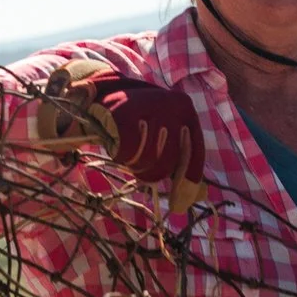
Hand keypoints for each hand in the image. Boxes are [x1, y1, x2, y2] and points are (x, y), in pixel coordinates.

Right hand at [34, 59, 206, 214]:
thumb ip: (177, 153)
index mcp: (186, 109)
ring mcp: (151, 108)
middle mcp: (174, 105)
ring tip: (128, 151)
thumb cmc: (137, 119)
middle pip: (169, 161)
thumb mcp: (163, 130)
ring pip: (148, 159)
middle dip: (152, 172)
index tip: (181, 202)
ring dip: (135, 164)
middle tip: (140, 170)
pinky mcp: (127, 114)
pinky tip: (117, 146)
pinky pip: (128, 152)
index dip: (188, 179)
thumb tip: (191, 195)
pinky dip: (121, 156)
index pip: (195, 151)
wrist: (102, 94)